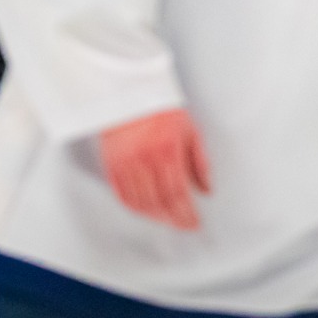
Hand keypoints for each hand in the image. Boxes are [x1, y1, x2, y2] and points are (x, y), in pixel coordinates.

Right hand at [100, 108, 209, 230]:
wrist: (130, 93)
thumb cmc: (161, 109)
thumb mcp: (190, 130)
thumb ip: (200, 162)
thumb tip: (207, 189)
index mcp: (167, 150)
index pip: (178, 193)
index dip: (186, 213)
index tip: (194, 222)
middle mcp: (144, 160)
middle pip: (159, 201)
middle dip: (173, 218)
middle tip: (184, 225)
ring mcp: (125, 164)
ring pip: (140, 202)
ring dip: (155, 216)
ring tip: (168, 220)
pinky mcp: (111, 165)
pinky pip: (122, 195)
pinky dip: (135, 208)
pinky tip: (146, 211)